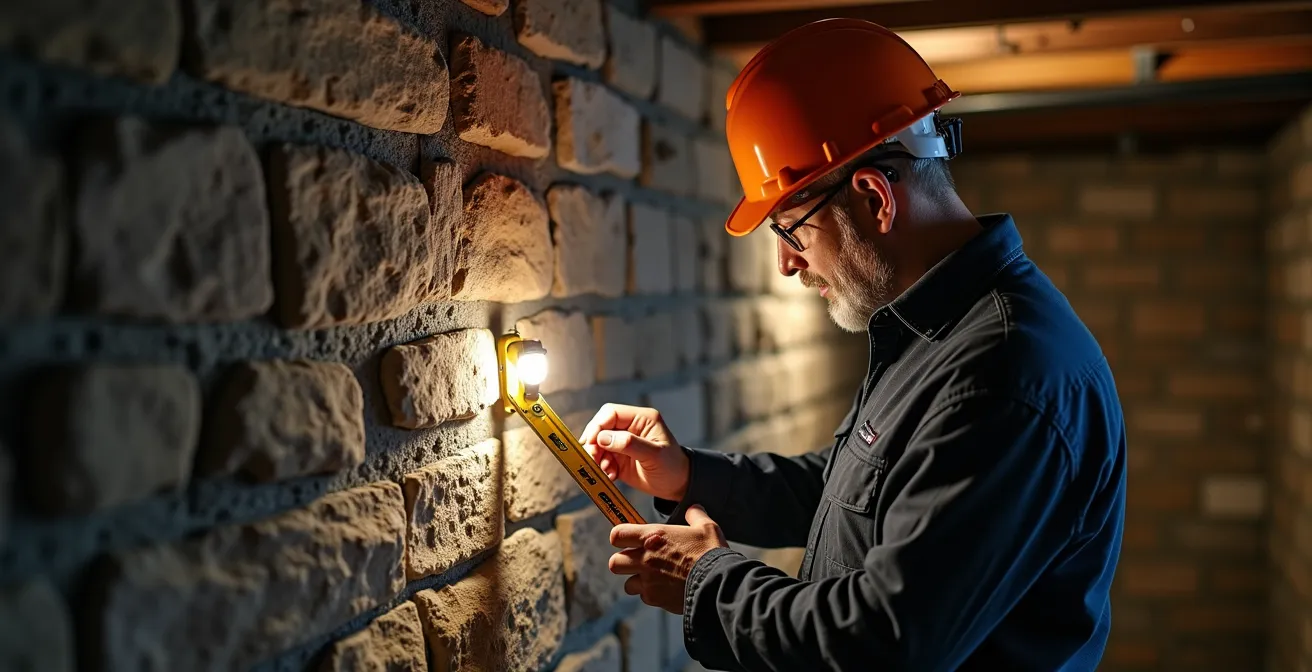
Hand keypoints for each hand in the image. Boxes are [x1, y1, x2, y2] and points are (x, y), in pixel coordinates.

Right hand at [579, 403, 690, 501]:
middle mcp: (630, 428)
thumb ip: (630, 444)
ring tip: (606, 471)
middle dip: (593, 444)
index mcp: (642, 419)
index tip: (591, 442)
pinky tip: (612, 476)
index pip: (611, 413)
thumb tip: (603, 438)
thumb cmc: (673, 467)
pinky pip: (601, 459)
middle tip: (592, 459)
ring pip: (598, 444)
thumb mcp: (654, 455)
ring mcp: (623, 443)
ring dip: (597, 458)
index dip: (598, 426)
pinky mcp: (618, 458)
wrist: (678, 486)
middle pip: (601, 428)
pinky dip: (602, 468)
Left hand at [608, 505, 728, 613]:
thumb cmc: (711, 553)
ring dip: (637, 582)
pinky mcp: (655, 598)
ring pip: (628, 584)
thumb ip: (695, 515)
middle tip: (637, 562)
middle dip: (623, 563)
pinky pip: (645, 597)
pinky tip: (666, 590)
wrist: (717, 583)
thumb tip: (694, 508)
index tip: (628, 540)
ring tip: (653, 579)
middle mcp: (645, 559)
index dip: (620, 537)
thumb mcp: (706, 527)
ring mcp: (648, 580)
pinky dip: (652, 595)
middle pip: (614, 563)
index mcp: (653, 537)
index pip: (617, 535)